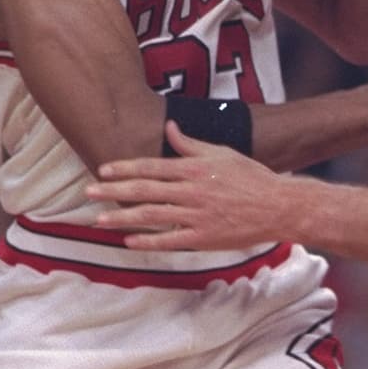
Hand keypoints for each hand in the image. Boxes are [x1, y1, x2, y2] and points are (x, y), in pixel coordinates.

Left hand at [88, 126, 292, 251]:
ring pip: (151, 215)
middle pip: (144, 190)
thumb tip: (170, 126)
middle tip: (88, 192)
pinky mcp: (204, 238)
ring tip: (99, 219)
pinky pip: (170, 240)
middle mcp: (191, 190)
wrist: (279, 206)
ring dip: (122, 217)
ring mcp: (196, 215)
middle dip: (113, 191)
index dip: (125, 168)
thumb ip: (191, 144)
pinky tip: (128, 241)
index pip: (151, 166)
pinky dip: (148, 241)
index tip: (103, 171)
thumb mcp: (222, 153)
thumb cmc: (252, 178)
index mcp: (194, 168)